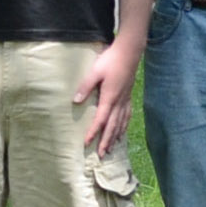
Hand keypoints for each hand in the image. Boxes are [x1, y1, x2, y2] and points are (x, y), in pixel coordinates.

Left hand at [72, 38, 141, 156]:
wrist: (129, 52)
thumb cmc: (110, 60)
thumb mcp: (94, 71)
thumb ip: (85, 87)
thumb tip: (75, 102)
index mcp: (109, 97)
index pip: (100, 120)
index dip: (93, 132)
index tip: (86, 143)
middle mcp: (119, 102)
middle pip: (112, 126)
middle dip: (106, 141)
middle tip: (101, 154)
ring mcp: (125, 99)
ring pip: (121, 123)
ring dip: (115, 136)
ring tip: (112, 148)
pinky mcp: (128, 96)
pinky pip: (127, 115)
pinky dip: (124, 126)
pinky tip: (122, 131)